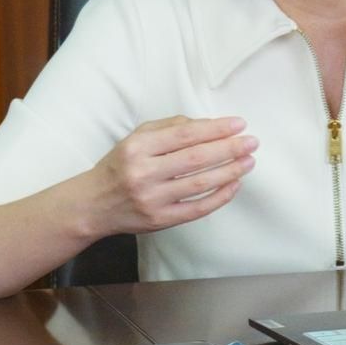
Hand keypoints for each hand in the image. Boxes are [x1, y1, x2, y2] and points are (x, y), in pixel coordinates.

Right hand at [92, 116, 257, 233]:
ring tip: (248, 161)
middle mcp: (143, 173)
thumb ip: (168, 127)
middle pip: (196, 158)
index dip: (215, 129)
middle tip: (252, 142)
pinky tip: (234, 184)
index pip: (185, 134)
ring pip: (200, 183)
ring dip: (230, 171)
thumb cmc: (119, 167)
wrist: (93, 205)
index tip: (238, 124)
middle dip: (229, 148)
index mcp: (137, 148)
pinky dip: (219, 196)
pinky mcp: (160, 220)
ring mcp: (152, 199)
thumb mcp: (135, 138)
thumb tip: (205, 124)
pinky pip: (197, 209)